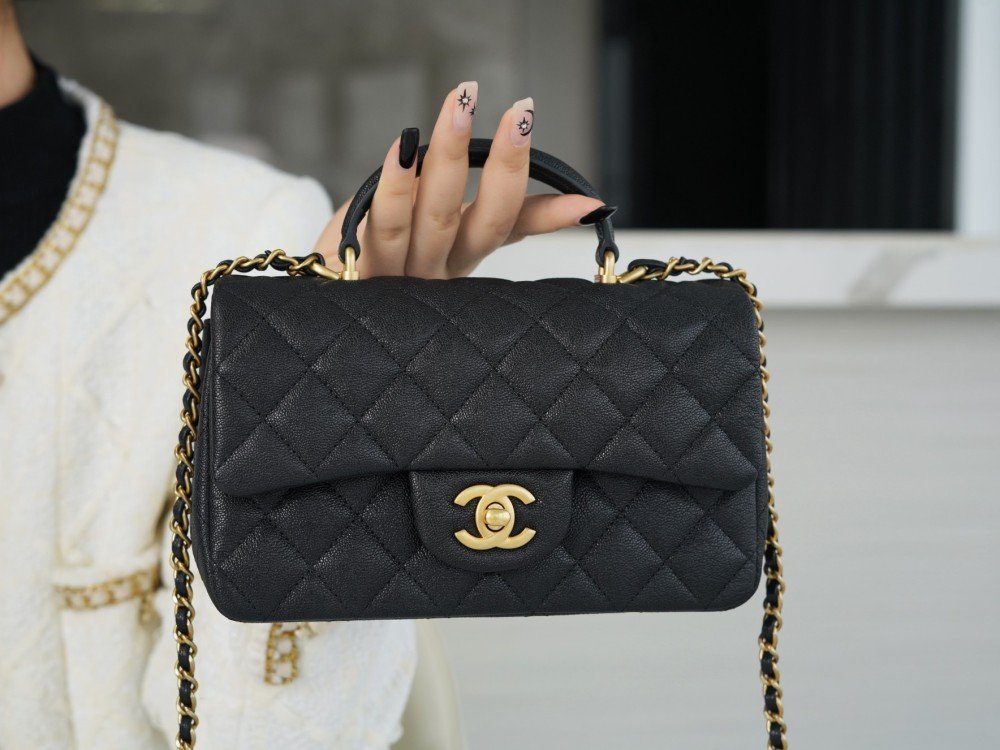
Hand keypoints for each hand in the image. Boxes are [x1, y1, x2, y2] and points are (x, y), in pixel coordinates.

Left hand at [315, 82, 614, 278]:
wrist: (322, 296)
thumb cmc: (381, 257)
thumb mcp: (441, 237)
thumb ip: (495, 216)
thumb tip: (566, 197)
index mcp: (459, 260)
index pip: (510, 233)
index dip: (550, 218)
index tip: (591, 202)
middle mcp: (436, 269)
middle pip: (478, 222)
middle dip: (503, 166)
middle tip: (521, 113)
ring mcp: (398, 270)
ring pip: (432, 216)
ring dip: (450, 157)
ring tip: (464, 104)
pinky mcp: (357, 263)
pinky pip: (382, 223)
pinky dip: (396, 184)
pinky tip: (404, 147)